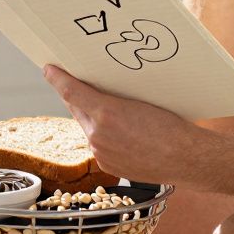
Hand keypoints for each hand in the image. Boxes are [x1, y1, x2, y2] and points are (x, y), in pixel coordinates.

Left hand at [43, 65, 205, 184]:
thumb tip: (98, 92)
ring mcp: (100, 151)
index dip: (58, 79)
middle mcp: (97, 133)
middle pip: (77, 108)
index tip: (49, 70)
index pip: (72, 91)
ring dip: (93, 119)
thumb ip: (113, 97)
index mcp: (107, 112)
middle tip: (79, 83)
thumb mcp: (141, 100)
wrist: (184, 157)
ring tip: (114, 114)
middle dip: (78, 97)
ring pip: (88, 127)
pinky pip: (98, 145)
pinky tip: (122, 134)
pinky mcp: (106, 164)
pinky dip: (104, 137)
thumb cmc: (169, 126)